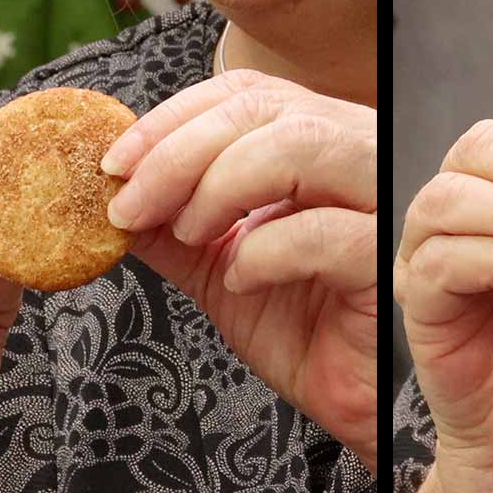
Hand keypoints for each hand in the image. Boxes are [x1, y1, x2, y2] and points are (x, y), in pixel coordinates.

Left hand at [101, 70, 376, 473]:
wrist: (351, 399)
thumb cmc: (303, 330)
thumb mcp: (217, 266)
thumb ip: (171, 224)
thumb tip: (103, 192)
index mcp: (321, 145)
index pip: (247, 94)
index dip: (173, 117)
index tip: (114, 164)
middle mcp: (359, 156)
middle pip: (266, 110)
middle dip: (178, 152)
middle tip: (128, 205)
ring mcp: (382, 201)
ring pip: (301, 144)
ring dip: (219, 185)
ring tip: (189, 234)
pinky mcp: (389, 259)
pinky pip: (322, 231)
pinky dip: (264, 250)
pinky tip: (243, 279)